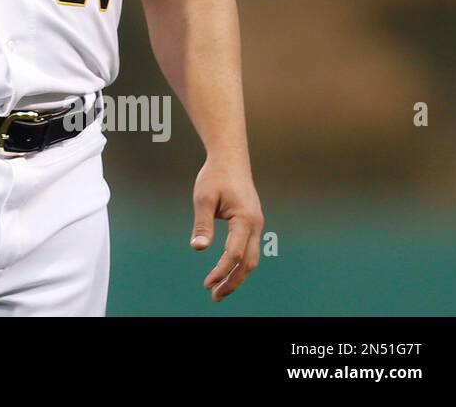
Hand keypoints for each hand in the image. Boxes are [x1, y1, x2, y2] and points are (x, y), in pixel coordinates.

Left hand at [190, 155, 262, 301]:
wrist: (230, 159)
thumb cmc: (215, 176)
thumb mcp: (203, 197)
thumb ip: (202, 223)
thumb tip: (198, 248)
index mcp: (245, 219)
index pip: (234, 253)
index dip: (221, 271)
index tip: (207, 283)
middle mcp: (256, 225)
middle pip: (248, 263)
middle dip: (232, 282)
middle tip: (214, 296)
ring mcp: (257, 225)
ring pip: (251, 259)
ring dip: (237, 276)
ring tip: (219, 290)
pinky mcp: (252, 224)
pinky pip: (249, 250)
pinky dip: (239, 264)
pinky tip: (226, 272)